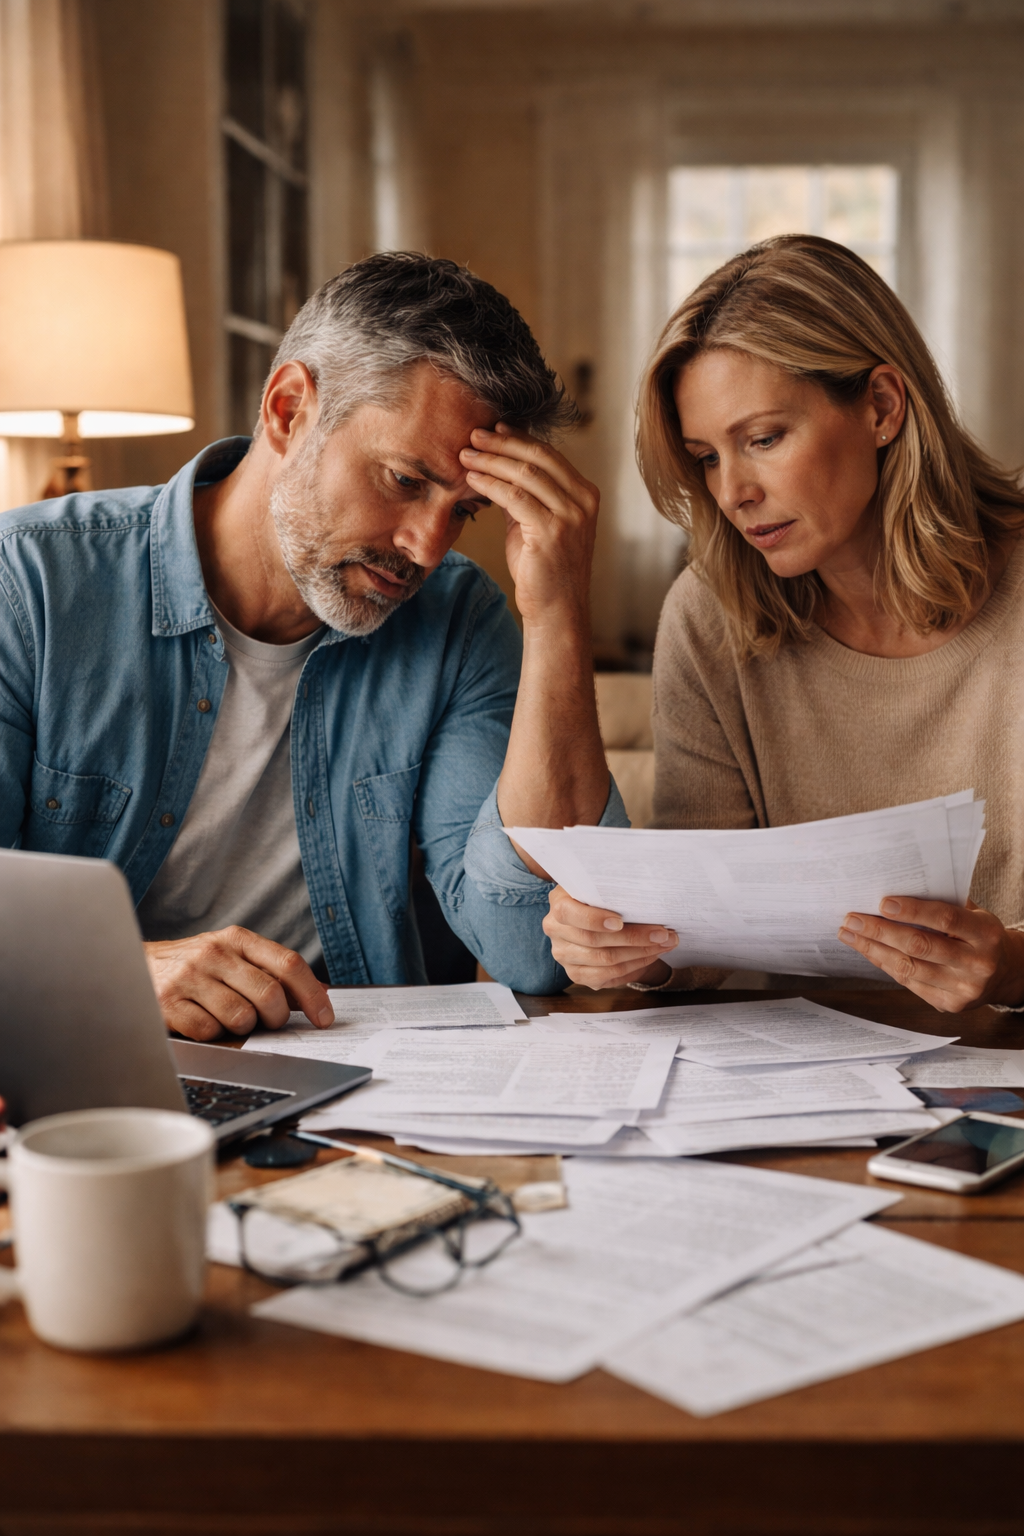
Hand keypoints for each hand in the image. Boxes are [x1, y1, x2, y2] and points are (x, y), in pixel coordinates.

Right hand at [144, 926, 334, 1040]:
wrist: (132, 965)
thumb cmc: (195, 967)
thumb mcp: (232, 956)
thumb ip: (270, 971)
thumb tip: (318, 995)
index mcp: (237, 938)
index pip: (288, 963)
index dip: (313, 994)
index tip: (325, 1018)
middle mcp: (214, 952)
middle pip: (269, 994)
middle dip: (276, 1018)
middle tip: (267, 1023)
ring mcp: (190, 977)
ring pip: (241, 1017)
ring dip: (242, 1027)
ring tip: (228, 1018)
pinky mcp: (167, 1002)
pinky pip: (210, 1031)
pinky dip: (214, 1034)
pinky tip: (204, 1021)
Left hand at [460, 424, 598, 628]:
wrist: (555, 608)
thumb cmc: (543, 568)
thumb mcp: (537, 522)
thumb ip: (526, 494)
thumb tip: (499, 464)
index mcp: (585, 494)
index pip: (549, 455)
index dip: (519, 438)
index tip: (494, 428)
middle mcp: (583, 501)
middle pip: (538, 457)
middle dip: (502, 443)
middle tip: (474, 434)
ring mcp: (571, 516)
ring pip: (525, 474)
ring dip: (491, 461)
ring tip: (465, 454)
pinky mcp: (551, 532)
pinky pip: (514, 498)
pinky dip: (489, 484)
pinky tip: (471, 479)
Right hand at [543, 886, 677, 988]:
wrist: (596, 919)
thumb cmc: (602, 899)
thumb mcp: (601, 889)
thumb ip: (612, 891)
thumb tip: (646, 896)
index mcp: (558, 904)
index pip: (568, 913)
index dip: (594, 919)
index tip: (620, 921)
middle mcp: (555, 930)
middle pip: (594, 940)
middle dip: (634, 937)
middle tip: (663, 933)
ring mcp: (564, 955)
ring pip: (605, 960)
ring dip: (640, 953)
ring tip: (664, 944)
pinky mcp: (576, 974)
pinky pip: (607, 976)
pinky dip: (633, 966)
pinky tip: (650, 956)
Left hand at [838, 897, 1023, 1012]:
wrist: (1004, 973)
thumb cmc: (979, 935)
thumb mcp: (973, 914)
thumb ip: (942, 903)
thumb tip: (895, 886)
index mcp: (986, 934)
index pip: (946, 919)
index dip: (913, 910)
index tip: (882, 903)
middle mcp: (977, 964)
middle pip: (920, 946)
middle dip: (880, 931)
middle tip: (852, 919)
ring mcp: (963, 989)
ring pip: (909, 968)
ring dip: (873, 949)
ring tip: (850, 934)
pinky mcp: (949, 1005)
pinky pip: (908, 982)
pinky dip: (884, 964)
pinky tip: (868, 950)